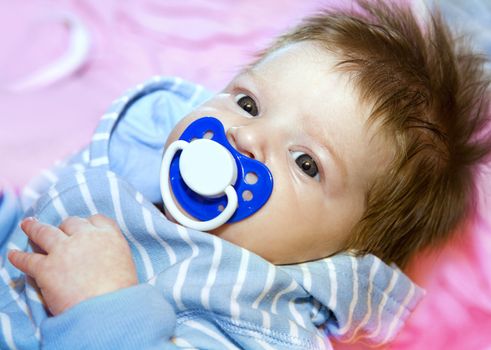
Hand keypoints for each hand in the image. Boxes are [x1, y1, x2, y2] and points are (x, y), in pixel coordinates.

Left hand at [8, 215, 137, 315]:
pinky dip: (18, 258)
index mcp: (109, 237)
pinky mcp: (46, 268)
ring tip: (27, 225)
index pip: (96, 220)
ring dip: (34, 228)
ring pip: (44, 233)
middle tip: (57, 230)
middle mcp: (86, 237)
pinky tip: (12, 256)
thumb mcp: (126, 265)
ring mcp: (64, 250)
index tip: (83, 226)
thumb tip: (103, 260)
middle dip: (64, 226)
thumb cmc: (121, 293)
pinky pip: (28, 259)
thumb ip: (112, 255)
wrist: (108, 309)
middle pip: (71, 223)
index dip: (88, 223)